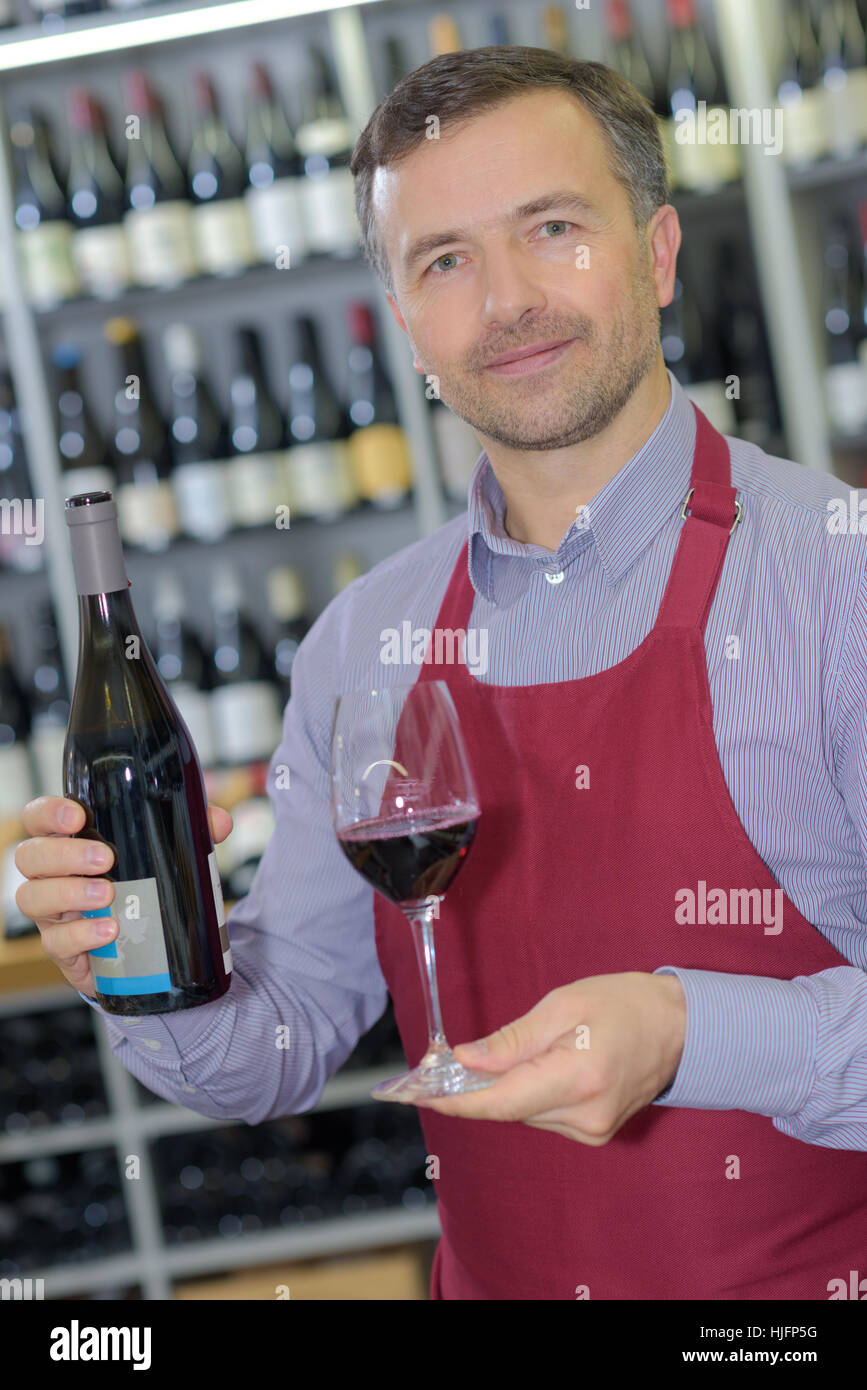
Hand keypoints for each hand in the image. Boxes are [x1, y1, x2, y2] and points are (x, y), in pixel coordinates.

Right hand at [14, 795, 232, 999]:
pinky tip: (109, 930)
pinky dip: (81, 935)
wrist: (142, 950)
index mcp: (69, 843)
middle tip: (105, 858)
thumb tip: (219, 822)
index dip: (48, 813)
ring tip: (107, 894)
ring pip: (32, 897)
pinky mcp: (62, 949)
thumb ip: (192, 833)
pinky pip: (55, 942)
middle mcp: (50, 875)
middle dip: (63, 854)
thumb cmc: (141, 888)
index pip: (38, 818)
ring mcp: (51, 914)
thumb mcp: (165, 856)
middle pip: (29, 856)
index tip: (77, 815)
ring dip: (68, 892)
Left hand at [415, 972, 685, 1145]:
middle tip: (440, 1066)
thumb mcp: (565, 1004)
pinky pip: (543, 1115)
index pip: (501, 1101)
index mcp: (578, 1078)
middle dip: (474, 1087)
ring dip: (502, 1090)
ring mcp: (593, 1130)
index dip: (456, 1100)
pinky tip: (530, 1070)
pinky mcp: (595, 1133)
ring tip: (493, 1059)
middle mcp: (585, 1115)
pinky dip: (526, 1095)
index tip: (417, 1094)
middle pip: (508, 1108)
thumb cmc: (623, 1004)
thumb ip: (514, 1039)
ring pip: (523, 1113)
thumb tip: (466, 1060)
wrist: (680, 1028)